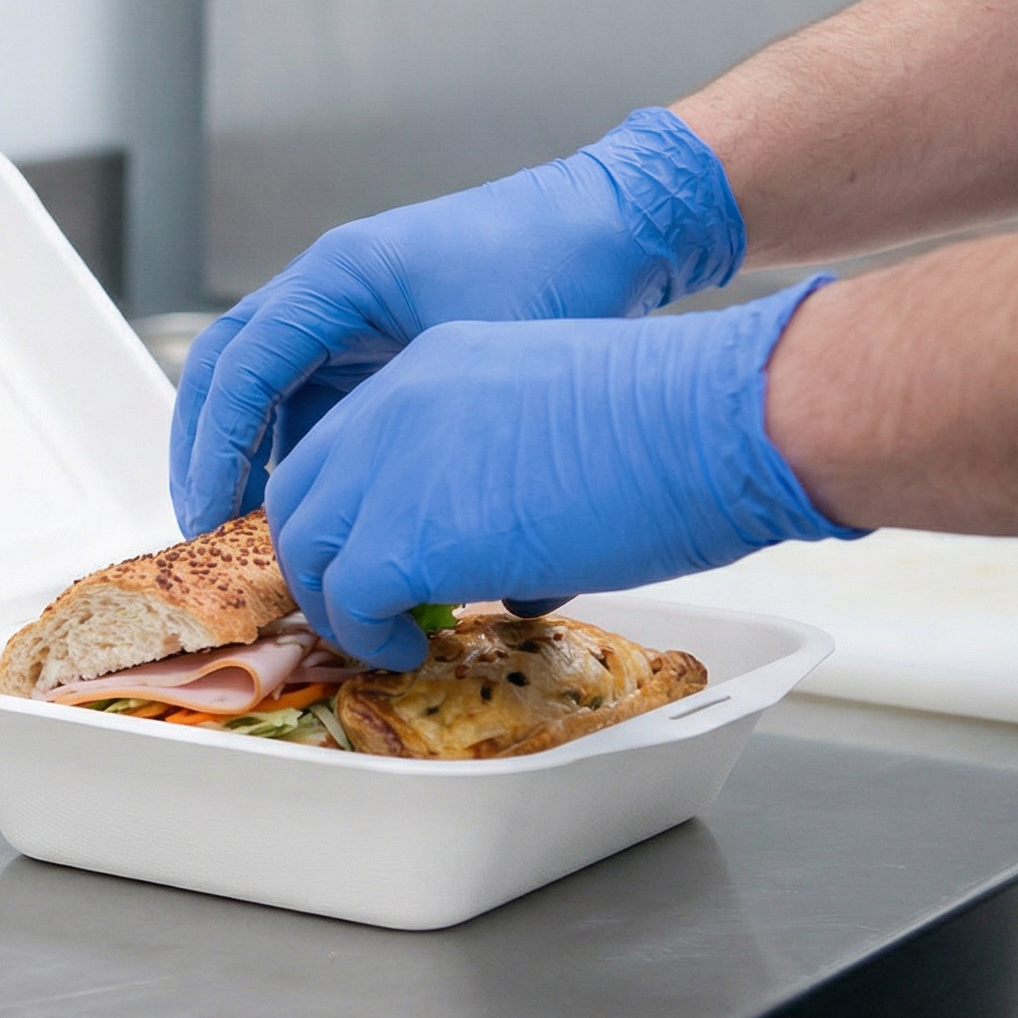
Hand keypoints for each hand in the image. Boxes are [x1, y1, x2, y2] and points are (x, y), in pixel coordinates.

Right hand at [171, 108, 745, 536]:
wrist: (614, 224)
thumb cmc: (560, 265)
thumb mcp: (492, 352)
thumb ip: (443, 437)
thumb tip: (415, 539)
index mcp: (339, 275)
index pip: (242, 363)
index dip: (217, 445)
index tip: (209, 514)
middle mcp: (327, 291)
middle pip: (225, 370)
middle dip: (203, 451)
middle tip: (202, 529)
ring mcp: (345, 316)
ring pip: (259, 388)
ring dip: (241, 455)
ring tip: (243, 533)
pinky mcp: (371, 342)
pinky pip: (306, 400)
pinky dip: (293, 452)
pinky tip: (312, 510)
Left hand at [263, 280, 863, 670]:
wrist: (716, 418)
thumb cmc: (678, 424)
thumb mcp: (560, 433)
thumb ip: (506, 486)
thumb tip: (507, 579)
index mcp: (429, 369)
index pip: (343, 444)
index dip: (347, 509)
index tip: (368, 553)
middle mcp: (392, 407)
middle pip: (301, 493)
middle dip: (319, 557)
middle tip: (359, 604)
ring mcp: (391, 468)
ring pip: (309, 548)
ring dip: (338, 603)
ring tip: (387, 635)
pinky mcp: (408, 536)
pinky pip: (349, 602)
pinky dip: (367, 635)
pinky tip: (408, 648)